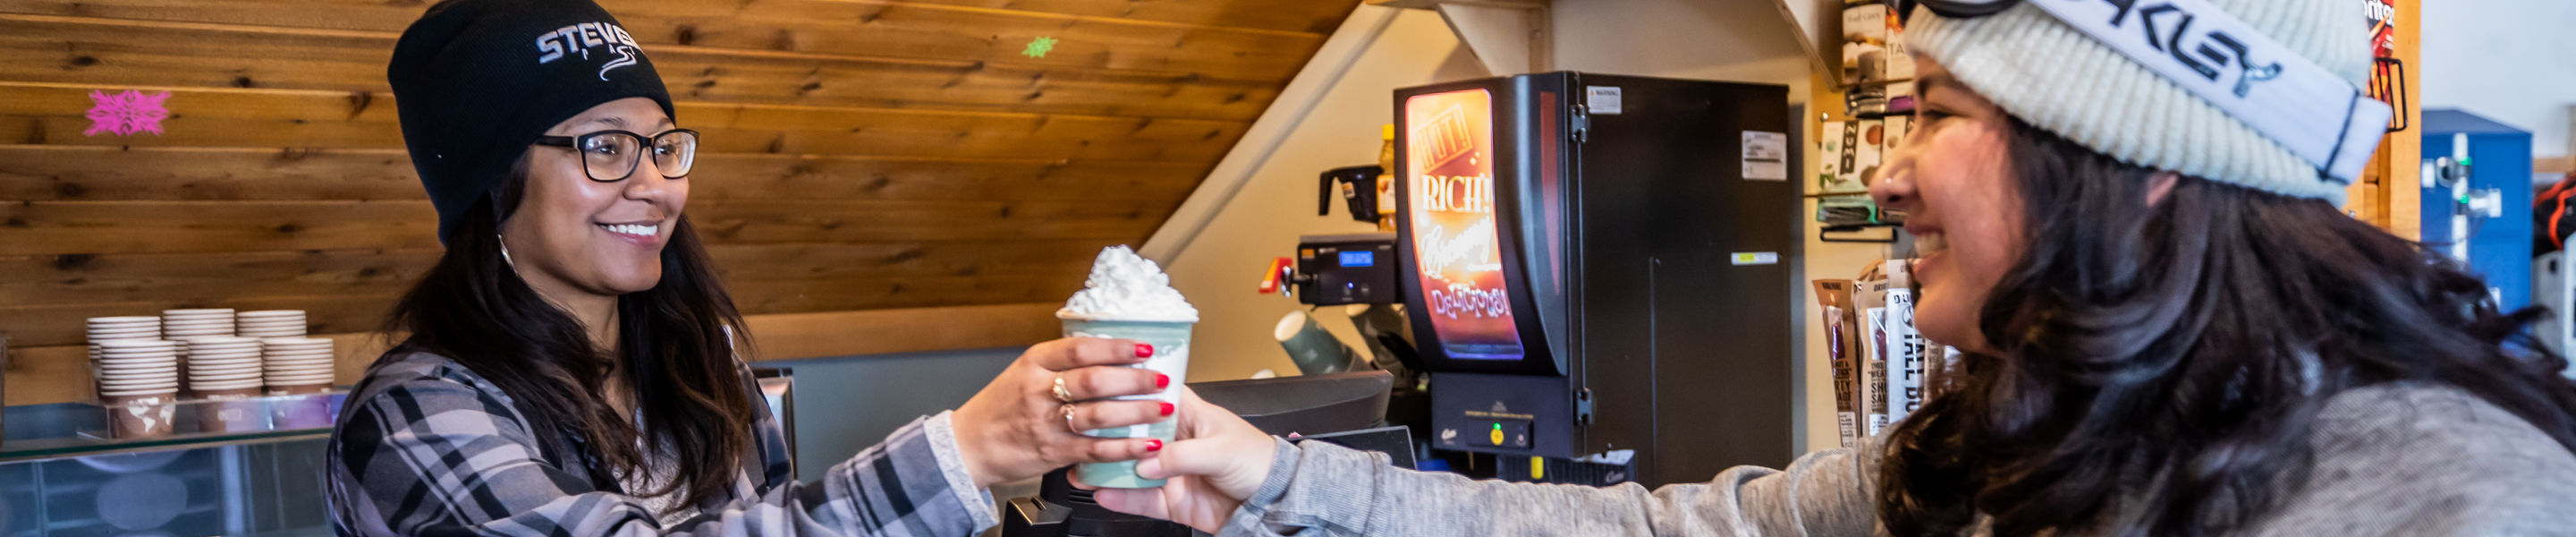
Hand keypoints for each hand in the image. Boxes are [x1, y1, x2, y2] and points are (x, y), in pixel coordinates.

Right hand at [952, 337, 1173, 488]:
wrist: (969, 445)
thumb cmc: (1001, 407)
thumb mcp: (1024, 372)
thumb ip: (1061, 363)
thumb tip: (1110, 352)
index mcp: (1034, 363)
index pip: (1081, 349)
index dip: (1117, 348)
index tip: (1145, 347)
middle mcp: (1039, 390)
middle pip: (1094, 381)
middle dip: (1134, 379)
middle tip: (1160, 378)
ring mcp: (1045, 423)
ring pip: (1098, 414)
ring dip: (1136, 412)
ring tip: (1163, 408)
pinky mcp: (1052, 452)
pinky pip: (1095, 449)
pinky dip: (1124, 447)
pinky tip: (1146, 444)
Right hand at [1090, 387, 1276, 532]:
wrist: (1272, 504)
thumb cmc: (1259, 462)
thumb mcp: (1221, 450)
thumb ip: (1181, 455)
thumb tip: (1147, 463)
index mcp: (1189, 414)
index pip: (1154, 393)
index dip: (1129, 388)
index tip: (1101, 385)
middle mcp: (1174, 440)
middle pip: (1133, 432)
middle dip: (1107, 433)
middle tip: (1081, 431)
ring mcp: (1170, 471)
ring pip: (1130, 467)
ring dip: (1105, 466)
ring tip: (1080, 465)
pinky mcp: (1170, 499)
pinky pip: (1139, 499)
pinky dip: (1119, 497)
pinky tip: (1100, 492)